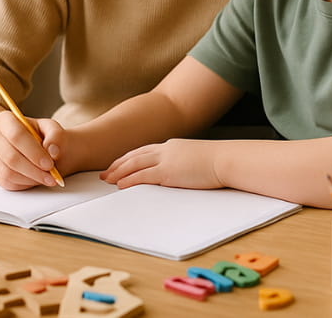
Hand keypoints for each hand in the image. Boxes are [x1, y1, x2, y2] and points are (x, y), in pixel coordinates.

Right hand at [0, 111, 65, 189]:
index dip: (34, 152)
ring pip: (8, 173)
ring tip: (48, 179)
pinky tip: (36, 179)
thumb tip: (53, 151)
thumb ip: (56, 135)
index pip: (16, 135)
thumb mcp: (50, 127)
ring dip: (30, 179)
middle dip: (34, 170)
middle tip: (52, 176)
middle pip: (10, 157)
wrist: (25, 143)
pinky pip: (6, 183)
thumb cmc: (38, 134)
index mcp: (5, 120)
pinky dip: (24, 184)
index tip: (50, 164)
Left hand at [100, 139, 224, 189]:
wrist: (226, 159)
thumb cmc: (217, 162)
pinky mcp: (168, 172)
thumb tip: (182, 172)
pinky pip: (143, 176)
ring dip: (118, 173)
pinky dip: (129, 180)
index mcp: (172, 146)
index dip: (128, 158)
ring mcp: (166, 160)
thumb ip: (184, 163)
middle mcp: (165, 150)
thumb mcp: (196, 158)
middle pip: (134, 156)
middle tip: (105, 173)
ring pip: (134, 165)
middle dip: (118, 165)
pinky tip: (120, 186)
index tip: (118, 165)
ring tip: (107, 180)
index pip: (144, 151)